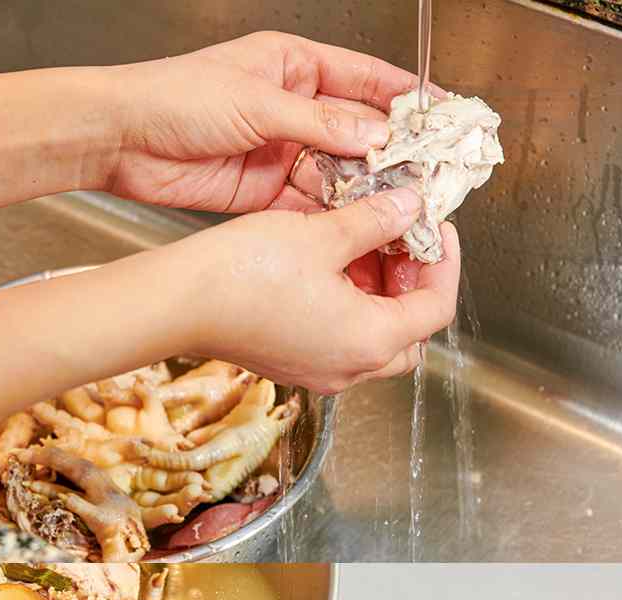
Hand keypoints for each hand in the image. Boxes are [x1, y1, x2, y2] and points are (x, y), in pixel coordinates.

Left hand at [99, 31, 431, 213]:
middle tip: (428, 174)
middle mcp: (289, 108)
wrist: (119, 139)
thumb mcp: (256, 102)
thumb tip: (376, 133)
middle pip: (355, 130)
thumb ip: (319, 122)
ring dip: (363, 189)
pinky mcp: (258, 190)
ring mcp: (276, 150)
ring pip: (334, 171)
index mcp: (292, 66)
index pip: (364, 78)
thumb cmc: (173, 98)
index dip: (406, 98)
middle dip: (391, 153)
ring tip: (399, 205)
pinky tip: (355, 224)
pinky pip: (305, 203)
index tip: (442, 117)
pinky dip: (329, 215)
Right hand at [169, 186, 459, 392]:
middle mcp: (346, 367)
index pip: (436, 307)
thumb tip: (409, 207)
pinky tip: (329, 268)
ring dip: (379, 295)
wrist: (177, 302)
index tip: (434, 226)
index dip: (444, 261)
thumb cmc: (242, 275)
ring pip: (373, 340)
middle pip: (410, 335)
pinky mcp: (288, 362)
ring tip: (363, 247)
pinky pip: (337, 341)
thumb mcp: (323, 233)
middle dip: (413, 285)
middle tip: (403, 243)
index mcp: (368, 341)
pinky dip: (347, 307)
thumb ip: (377, 220)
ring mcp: (315, 370)